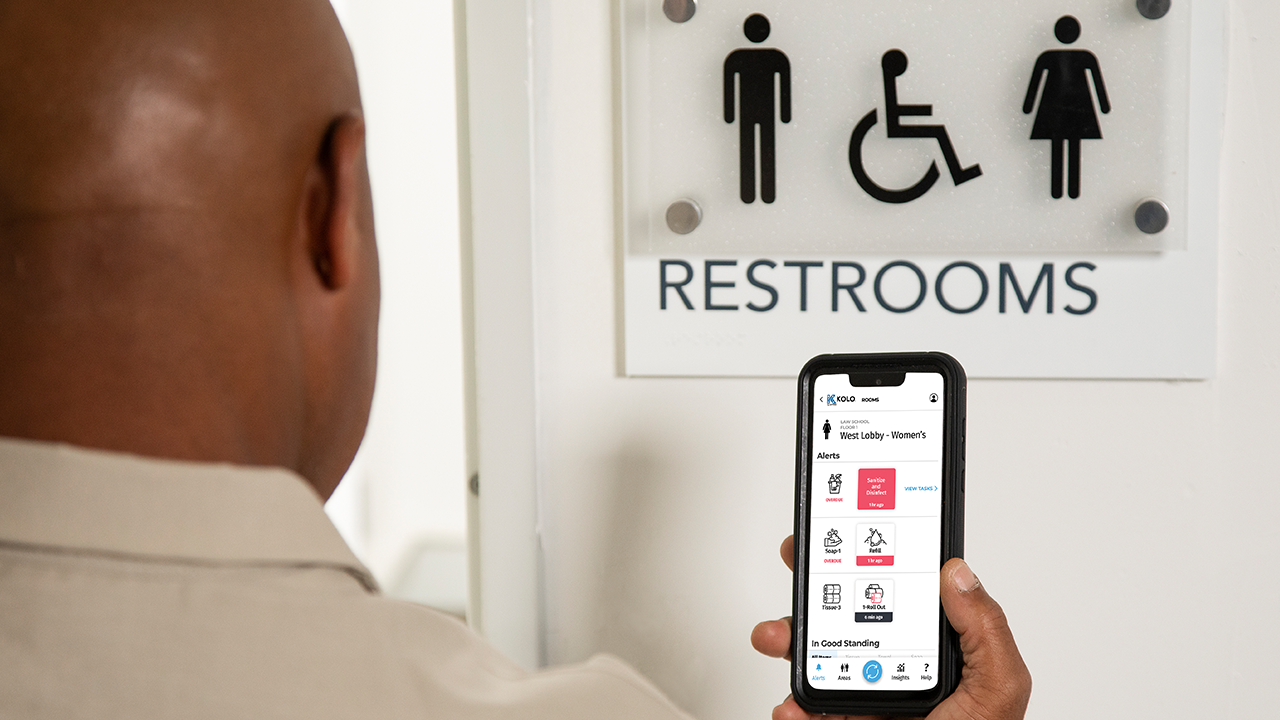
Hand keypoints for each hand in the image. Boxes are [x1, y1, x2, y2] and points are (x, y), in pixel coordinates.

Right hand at [751, 536, 1030, 719]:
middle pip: (846, 619)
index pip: (900, 596)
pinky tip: (792, 704)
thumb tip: (958, 573)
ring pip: (817, 659)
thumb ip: (985, 629)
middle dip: (814, 595)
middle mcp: (895, 669)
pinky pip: (806, 710)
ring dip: (789, 643)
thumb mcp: (999, 688)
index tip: (845, 541)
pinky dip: (791, 706)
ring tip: (777, 637)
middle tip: (800, 578)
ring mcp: (865, 700)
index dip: (871, 564)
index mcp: (933, 650)